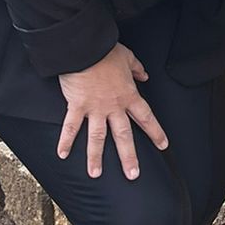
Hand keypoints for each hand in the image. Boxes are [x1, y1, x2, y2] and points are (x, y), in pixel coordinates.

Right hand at [57, 43, 168, 178]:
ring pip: (97, 137)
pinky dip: (66, 141)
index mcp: (129, 95)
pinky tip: (62, 155)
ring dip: (95, 157)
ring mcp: (94, 109)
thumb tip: (144, 75)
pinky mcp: (76, 106)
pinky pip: (70, 127)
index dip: (155, 132)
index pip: (146, 117)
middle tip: (133, 175)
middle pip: (123, 135)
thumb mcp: (128, 57)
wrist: (85, 49)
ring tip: (95, 174)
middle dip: (128, 156)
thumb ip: (137, 69)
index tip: (163, 145)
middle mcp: (113, 106)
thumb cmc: (106, 51)